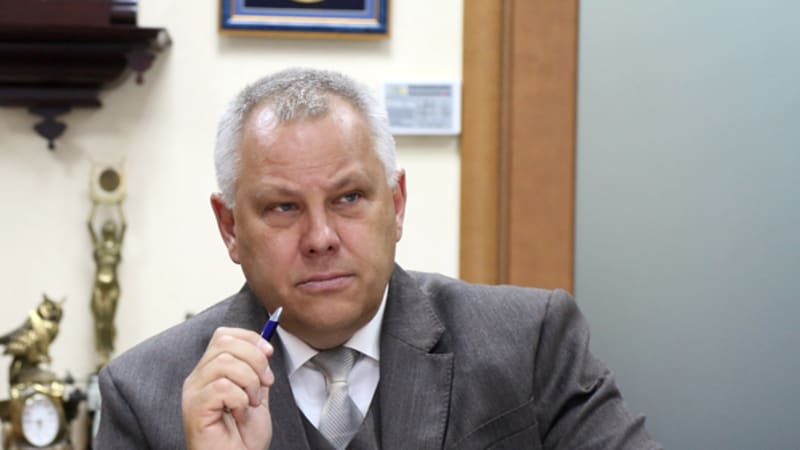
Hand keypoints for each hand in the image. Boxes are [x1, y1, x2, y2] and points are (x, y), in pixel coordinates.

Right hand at [182, 327, 274, 449]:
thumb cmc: (244, 438)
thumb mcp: (256, 394)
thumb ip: (256, 370)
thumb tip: (263, 346)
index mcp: (210, 372)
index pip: (223, 335)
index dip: (250, 338)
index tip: (268, 354)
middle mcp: (197, 378)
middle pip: (225, 342)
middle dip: (255, 358)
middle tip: (265, 383)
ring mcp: (193, 393)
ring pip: (225, 362)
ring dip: (249, 382)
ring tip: (251, 403)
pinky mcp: (195, 408)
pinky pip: (222, 387)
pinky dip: (240, 399)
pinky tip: (239, 413)